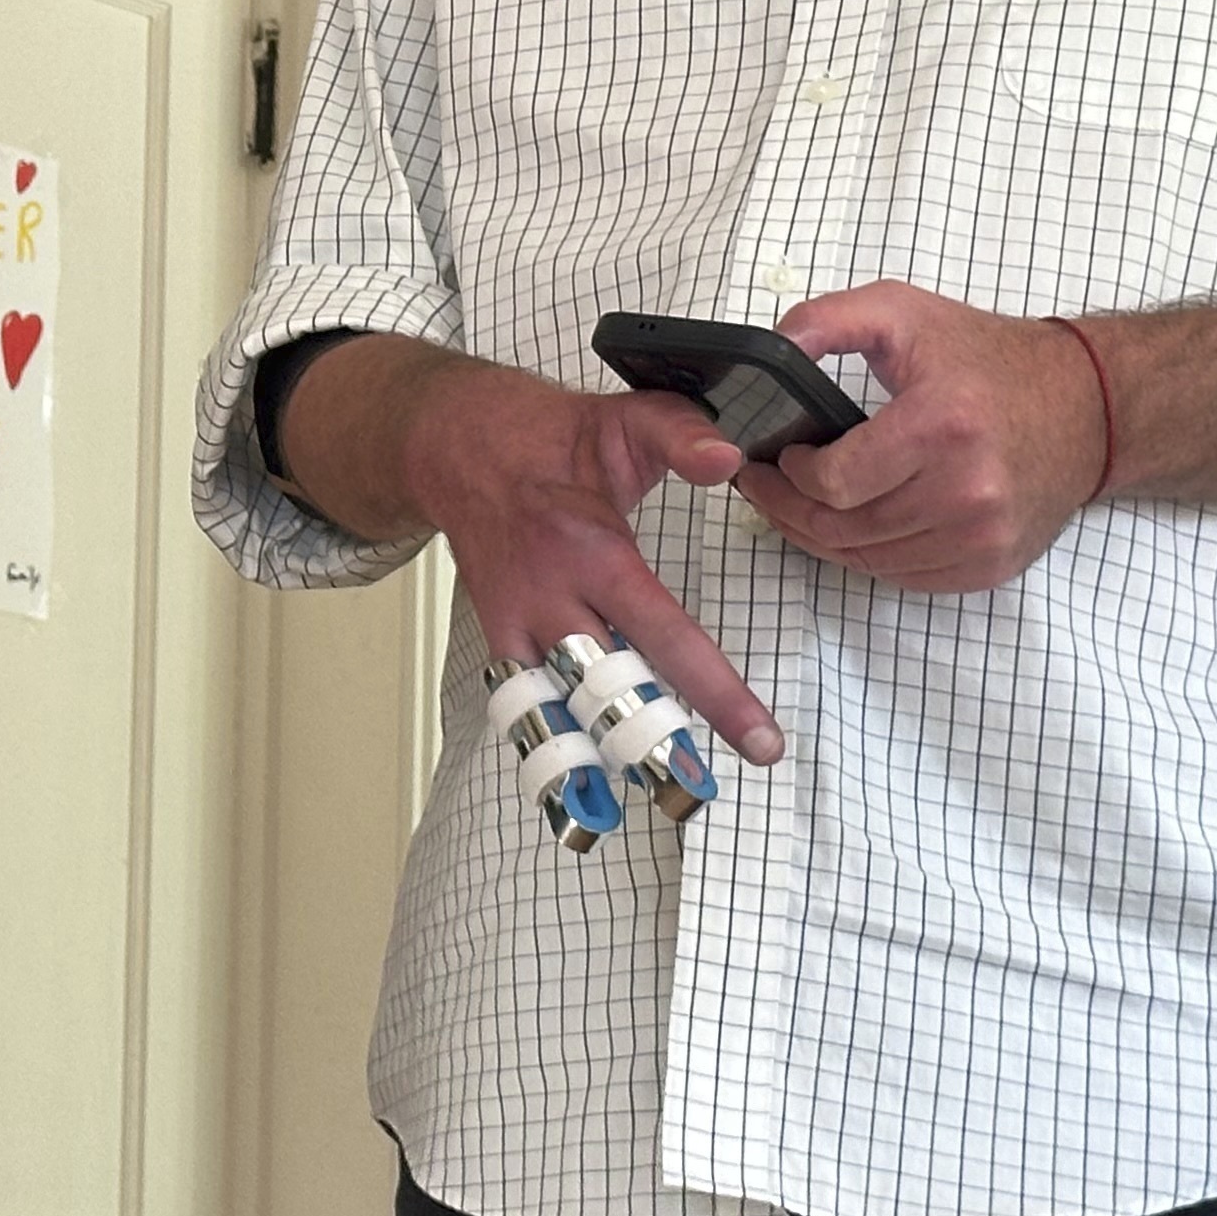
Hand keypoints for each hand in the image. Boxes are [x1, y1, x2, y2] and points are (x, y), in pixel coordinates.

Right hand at [373, 354, 784, 761]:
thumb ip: (684, 435)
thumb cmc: (552, 437)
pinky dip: (558, 745)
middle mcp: (551, 598)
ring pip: (564, 712)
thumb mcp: (627, 418)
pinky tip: (590, 785)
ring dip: (608, 755)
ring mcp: (517, 625)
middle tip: (700, 791)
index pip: (666, 636)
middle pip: (611, 694)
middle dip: (656, 745)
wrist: (454, 444)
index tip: (762, 742)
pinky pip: (528, 708)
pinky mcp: (498, 638)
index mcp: (593, 550)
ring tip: (656, 796)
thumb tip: (732, 456)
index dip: (717, 695)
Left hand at [743, 281, 1102, 589]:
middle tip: (763, 489)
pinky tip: (850, 529)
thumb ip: (829, 320)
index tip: (779, 455)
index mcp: (942, 426)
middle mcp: (968, 491)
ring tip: (798, 508)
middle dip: (788, 511)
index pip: (836, 482)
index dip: (791, 476)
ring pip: (869, 561)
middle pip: (845, 529)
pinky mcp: (993, 564)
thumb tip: (774, 346)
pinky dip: (868, 557)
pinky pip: (906, 577)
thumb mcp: (904, 312)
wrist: (1089, 407)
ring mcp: (984, 537)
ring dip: (821, 538)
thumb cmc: (990, 360)